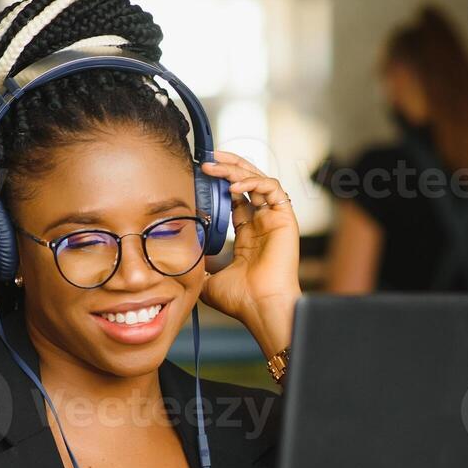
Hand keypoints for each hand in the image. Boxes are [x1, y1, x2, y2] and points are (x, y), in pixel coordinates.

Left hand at [199, 152, 300, 358]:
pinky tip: (234, 186)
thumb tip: (182, 262)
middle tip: (207, 160)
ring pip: (259, 180)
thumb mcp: (209, 281)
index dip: (221, 184)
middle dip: (229, 167)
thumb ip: (200, 268)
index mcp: (249, 236)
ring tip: (215, 166)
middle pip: (249, 184)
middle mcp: (263, 224)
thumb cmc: (241, 300)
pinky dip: (254, 182)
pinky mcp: (285, 219)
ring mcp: (275, 220)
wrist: (260, 307)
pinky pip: (272, 188)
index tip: (201, 175)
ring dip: (237, 169)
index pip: (237, 199)